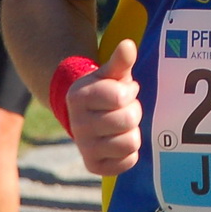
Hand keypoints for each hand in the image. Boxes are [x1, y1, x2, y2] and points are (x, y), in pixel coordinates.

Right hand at [68, 39, 141, 176]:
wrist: (87, 116)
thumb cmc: (105, 90)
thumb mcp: (111, 73)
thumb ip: (120, 60)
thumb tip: (128, 45)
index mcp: (78, 96)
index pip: (121, 96)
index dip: (128, 92)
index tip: (122, 91)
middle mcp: (76, 124)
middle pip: (128, 120)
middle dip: (134, 111)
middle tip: (124, 108)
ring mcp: (83, 147)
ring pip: (130, 143)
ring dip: (133, 132)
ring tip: (123, 125)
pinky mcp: (93, 166)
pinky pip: (128, 162)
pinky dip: (130, 152)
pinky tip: (120, 141)